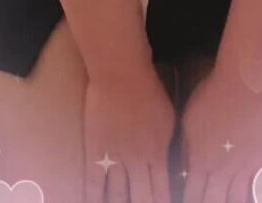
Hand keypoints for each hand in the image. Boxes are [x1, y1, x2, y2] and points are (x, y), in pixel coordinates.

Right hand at [83, 67, 176, 202]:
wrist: (121, 72)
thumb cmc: (148, 89)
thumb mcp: (168, 119)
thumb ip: (166, 146)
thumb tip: (166, 164)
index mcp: (157, 154)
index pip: (162, 194)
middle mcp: (137, 162)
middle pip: (141, 199)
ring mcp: (115, 157)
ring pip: (117, 196)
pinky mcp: (96, 149)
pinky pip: (94, 182)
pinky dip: (94, 198)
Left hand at [180, 65, 261, 202]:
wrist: (244, 84)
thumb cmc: (212, 95)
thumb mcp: (188, 120)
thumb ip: (186, 148)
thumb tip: (184, 168)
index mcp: (200, 160)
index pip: (191, 194)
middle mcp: (222, 169)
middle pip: (213, 202)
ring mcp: (245, 166)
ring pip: (236, 200)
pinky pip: (259, 187)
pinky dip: (254, 196)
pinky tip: (252, 200)